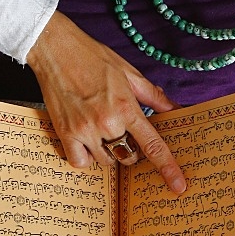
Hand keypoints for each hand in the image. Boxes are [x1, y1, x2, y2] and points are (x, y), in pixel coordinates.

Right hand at [26, 11, 186, 193]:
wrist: (55, 49)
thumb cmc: (92, 57)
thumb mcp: (129, 72)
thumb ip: (154, 96)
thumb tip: (178, 110)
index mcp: (126, 107)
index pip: (153, 145)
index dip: (168, 168)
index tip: (178, 186)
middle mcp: (107, 122)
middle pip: (129, 157)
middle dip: (131, 149)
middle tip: (123, 130)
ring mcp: (84, 130)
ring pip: (106, 162)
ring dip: (108, 152)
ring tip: (101, 128)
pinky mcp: (65, 133)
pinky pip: (80, 162)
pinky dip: (86, 158)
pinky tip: (86, 142)